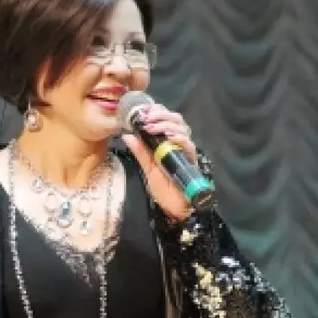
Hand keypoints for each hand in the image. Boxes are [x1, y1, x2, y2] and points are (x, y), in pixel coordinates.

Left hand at [121, 103, 196, 220]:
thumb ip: (140, 151)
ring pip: (182, 128)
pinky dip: (179, 138)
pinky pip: (189, 145)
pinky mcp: (191, 160)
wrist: (174, 206)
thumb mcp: (147, 167)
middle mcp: (178, 142)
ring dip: (166, 124)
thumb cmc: (163, 187)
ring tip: (152, 127)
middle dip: (160, 115)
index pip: (166, 118)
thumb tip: (126, 135)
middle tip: (146, 119)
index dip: (157, 111)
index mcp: (167, 141)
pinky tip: (169, 137)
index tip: (143, 111)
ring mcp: (186, 150)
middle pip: (176, 119)